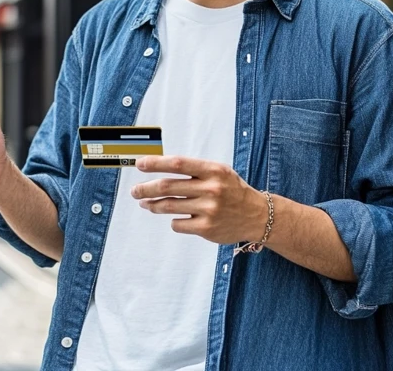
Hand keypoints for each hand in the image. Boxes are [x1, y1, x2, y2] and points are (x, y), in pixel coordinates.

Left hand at [130, 156, 268, 244]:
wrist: (257, 216)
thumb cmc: (232, 190)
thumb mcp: (217, 172)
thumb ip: (192, 170)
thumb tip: (158, 169)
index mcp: (212, 171)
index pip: (177, 164)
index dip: (155, 163)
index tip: (139, 164)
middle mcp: (211, 189)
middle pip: (167, 187)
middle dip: (145, 189)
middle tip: (135, 191)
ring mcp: (209, 210)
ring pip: (168, 207)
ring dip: (152, 205)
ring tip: (145, 203)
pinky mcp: (207, 228)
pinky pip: (178, 224)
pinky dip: (172, 220)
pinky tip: (175, 218)